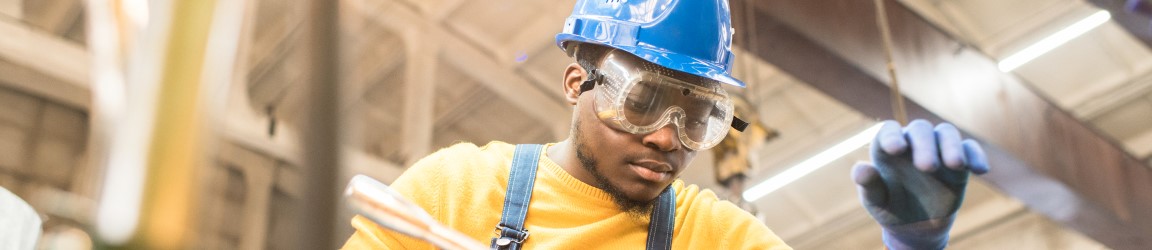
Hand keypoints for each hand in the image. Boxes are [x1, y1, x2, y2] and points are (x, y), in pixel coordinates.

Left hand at [852, 120, 988, 249]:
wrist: (916, 224)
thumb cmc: (890, 207)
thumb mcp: (877, 201)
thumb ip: (869, 185)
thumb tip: (861, 169)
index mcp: (888, 148)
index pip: (889, 130)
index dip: (892, 136)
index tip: (896, 150)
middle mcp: (913, 143)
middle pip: (920, 129)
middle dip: (925, 145)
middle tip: (927, 167)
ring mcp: (937, 149)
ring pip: (946, 133)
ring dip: (952, 146)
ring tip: (955, 165)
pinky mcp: (959, 161)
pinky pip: (970, 150)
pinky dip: (976, 156)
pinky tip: (980, 170)